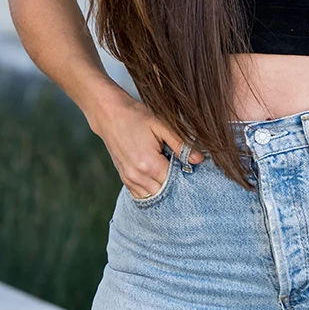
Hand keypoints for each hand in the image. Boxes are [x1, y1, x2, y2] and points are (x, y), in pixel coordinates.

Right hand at [90, 88, 204, 199]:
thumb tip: (199, 159)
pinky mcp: (124, 178)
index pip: (174, 182)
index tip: (192, 169)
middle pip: (164, 191)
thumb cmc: (135, 116)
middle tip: (184, 170)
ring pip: (153, 195)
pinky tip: (158, 177)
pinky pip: (141, 194)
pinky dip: (152, 189)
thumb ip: (180, 144)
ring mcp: (129, 179)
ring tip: (170, 172)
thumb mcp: (161, 125)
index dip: (185, 176)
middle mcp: (137, 175)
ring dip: (164, 188)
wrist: (110, 114)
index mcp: (148, 163)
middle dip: (176, 184)